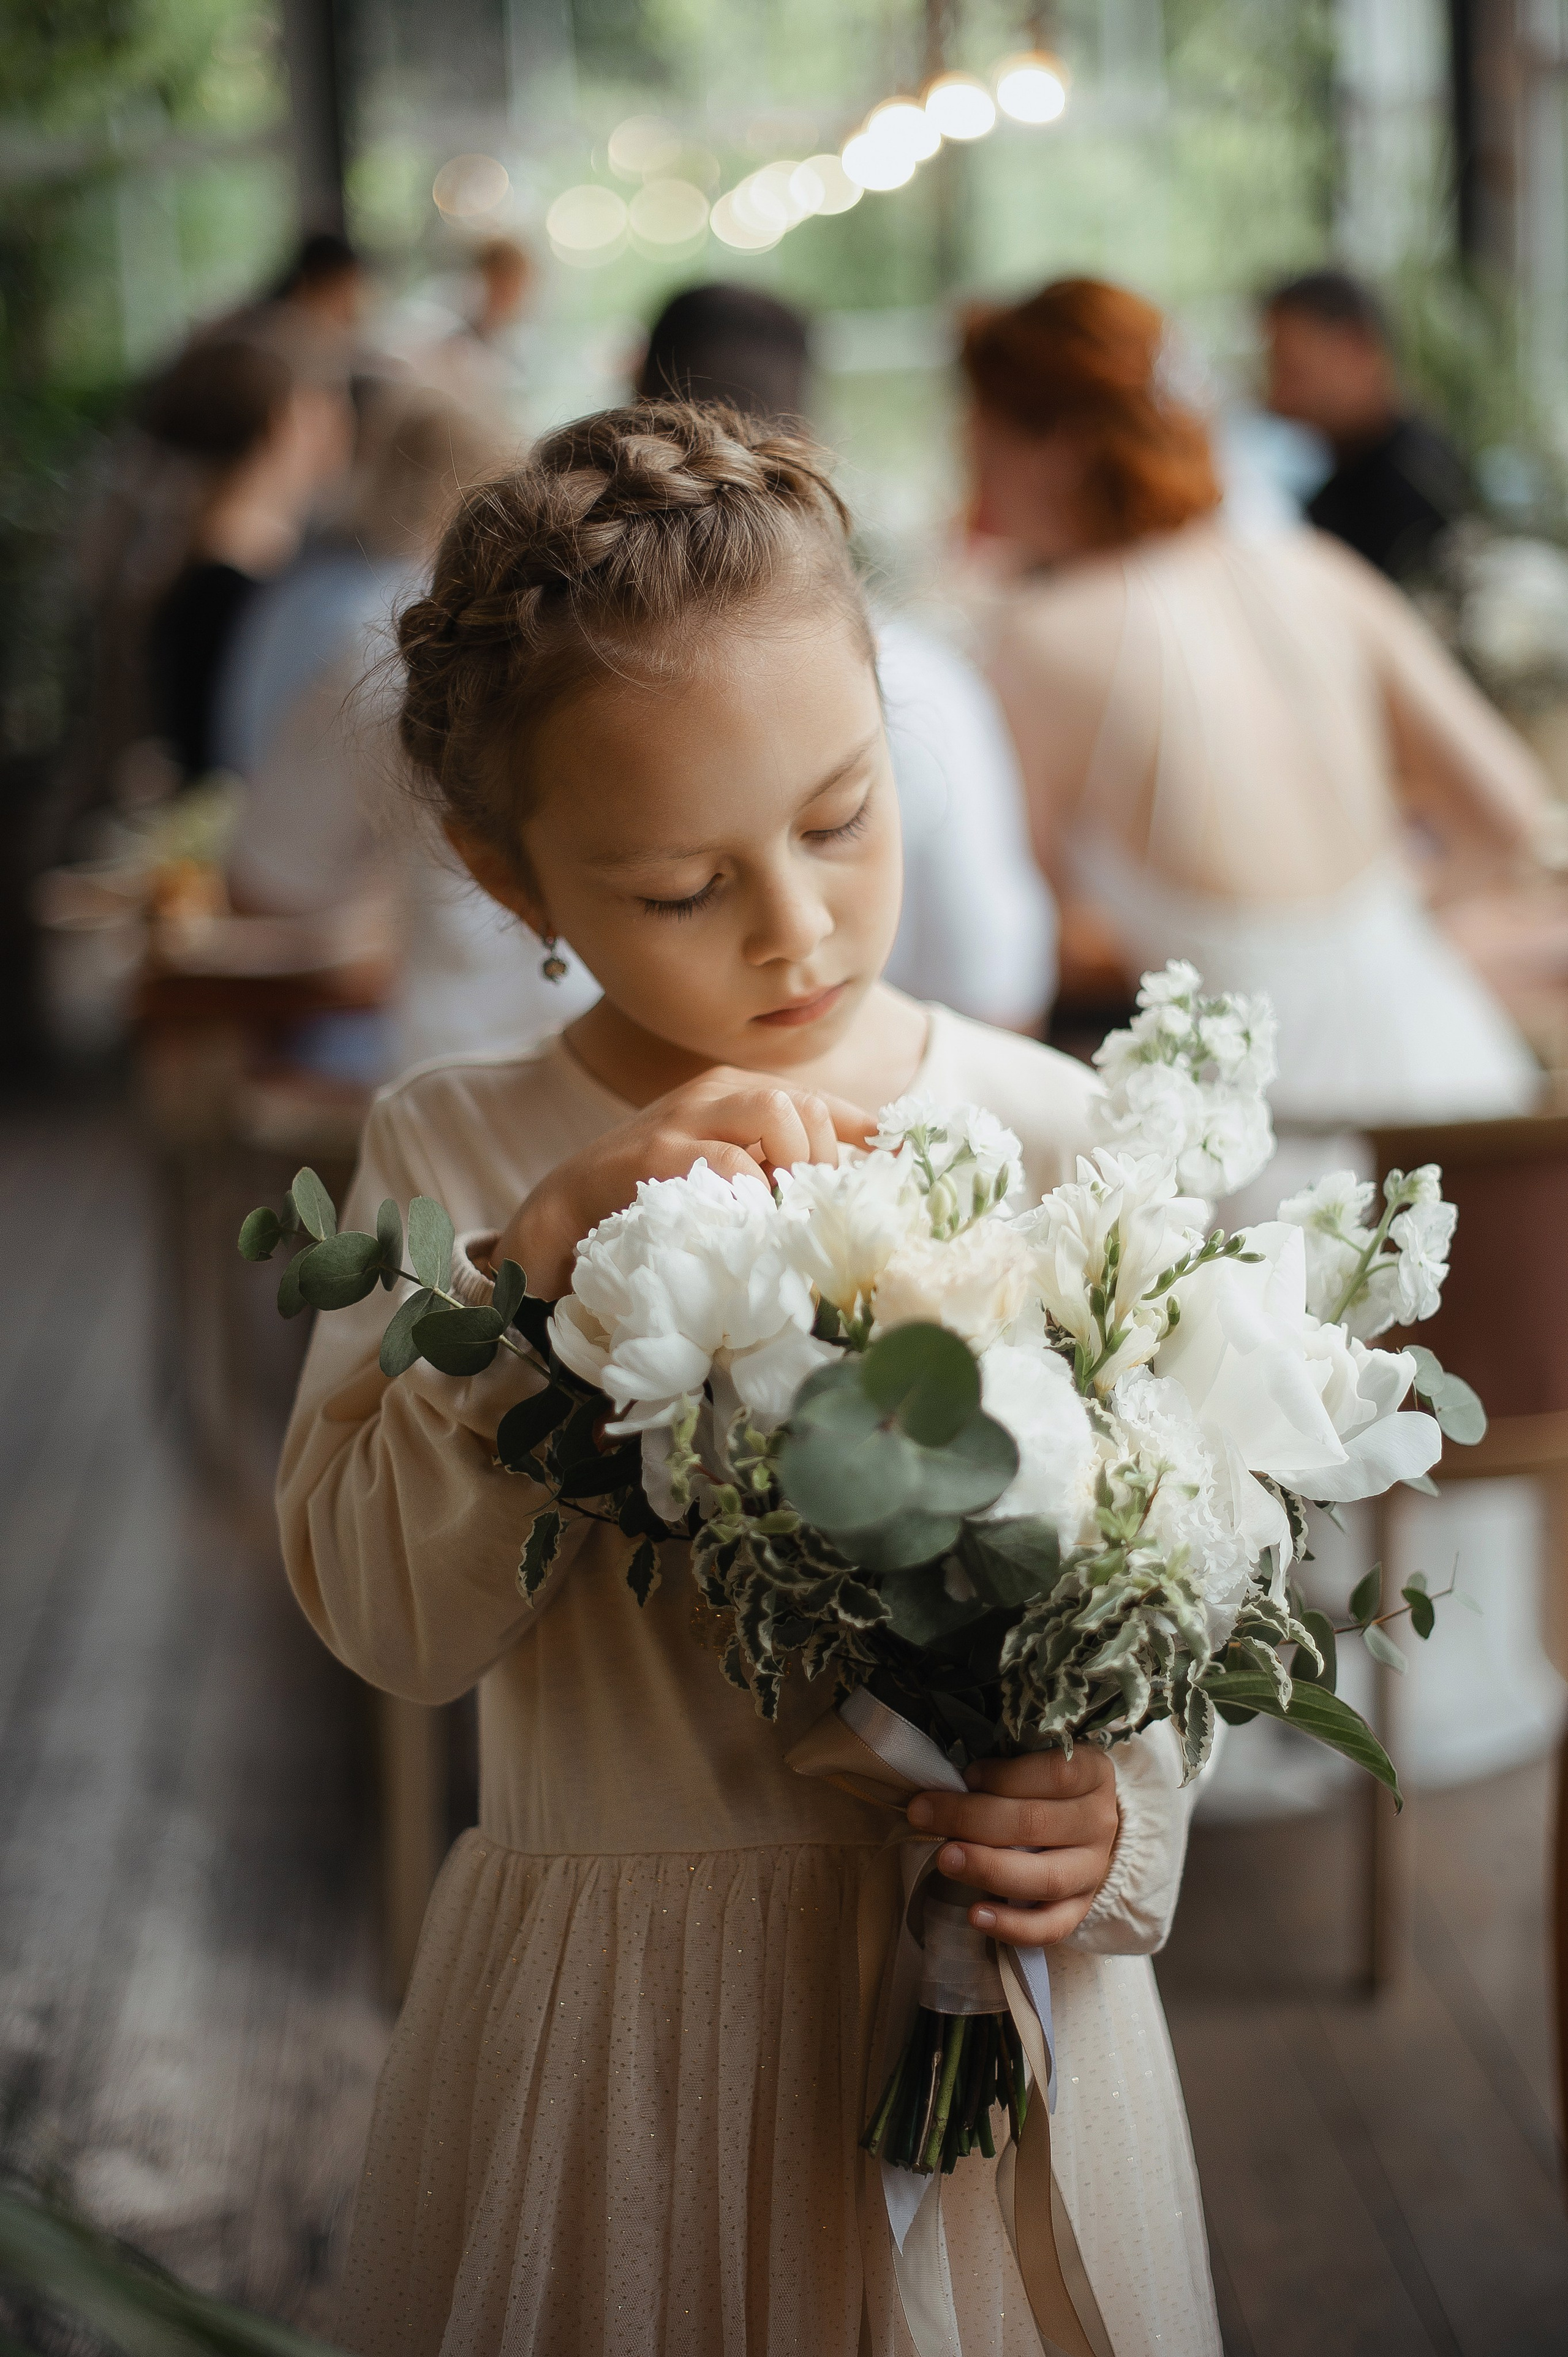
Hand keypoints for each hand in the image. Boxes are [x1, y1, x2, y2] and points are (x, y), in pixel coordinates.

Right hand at [499, 1066, 873, 1299]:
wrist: (569, 1204)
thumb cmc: (661, 1190)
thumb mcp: (727, 1165)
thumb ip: (784, 1166)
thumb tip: (869, 1176)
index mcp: (738, 1091)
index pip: (821, 1104)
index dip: (864, 1141)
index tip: (892, 1175)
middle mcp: (716, 1092)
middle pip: (806, 1105)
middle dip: (824, 1163)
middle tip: (811, 1213)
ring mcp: (686, 1118)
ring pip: (778, 1114)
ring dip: (795, 1169)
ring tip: (782, 1214)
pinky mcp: (659, 1154)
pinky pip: (733, 1165)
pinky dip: (754, 1196)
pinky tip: (749, 1223)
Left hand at [907, 1747, 1118, 1947]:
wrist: (1085, 1827)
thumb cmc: (1045, 1784)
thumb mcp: (1035, 1761)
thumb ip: (1002, 1768)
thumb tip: (950, 1780)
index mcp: (1092, 1774)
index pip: (1053, 1774)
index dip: (1004, 1776)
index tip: (964, 1776)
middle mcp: (1099, 1823)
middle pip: (1037, 1824)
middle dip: (972, 1819)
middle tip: (923, 1814)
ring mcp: (1092, 1870)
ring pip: (1046, 1878)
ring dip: (989, 1869)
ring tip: (945, 1860)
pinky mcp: (1080, 1909)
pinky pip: (1051, 1927)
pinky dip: (1013, 1926)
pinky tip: (976, 1915)